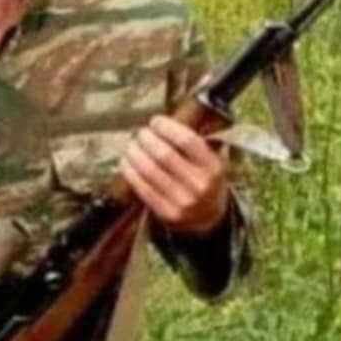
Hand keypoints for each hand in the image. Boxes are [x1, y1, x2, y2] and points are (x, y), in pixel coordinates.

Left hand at [120, 114, 227, 236]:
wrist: (210, 218)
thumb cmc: (205, 179)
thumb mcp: (210, 160)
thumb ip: (192, 142)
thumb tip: (161, 121)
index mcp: (213, 167)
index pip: (186, 140)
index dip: (166, 127)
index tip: (155, 121)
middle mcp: (199, 185)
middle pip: (164, 154)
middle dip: (147, 139)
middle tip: (141, 133)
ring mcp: (182, 201)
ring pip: (149, 170)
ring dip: (135, 153)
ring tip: (131, 145)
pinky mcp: (166, 213)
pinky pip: (142, 188)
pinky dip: (130, 172)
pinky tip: (127, 162)